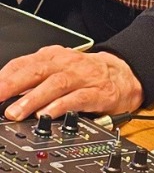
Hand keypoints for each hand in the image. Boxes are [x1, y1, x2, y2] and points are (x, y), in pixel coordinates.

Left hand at [0, 46, 142, 121]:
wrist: (123, 74)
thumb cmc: (84, 74)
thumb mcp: (55, 70)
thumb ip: (30, 82)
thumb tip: (3, 98)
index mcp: (51, 57)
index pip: (21, 64)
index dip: (2, 78)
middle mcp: (66, 64)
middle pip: (36, 71)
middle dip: (11, 86)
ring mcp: (82, 78)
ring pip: (55, 85)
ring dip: (33, 99)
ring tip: (15, 113)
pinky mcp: (98, 93)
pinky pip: (77, 98)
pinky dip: (61, 106)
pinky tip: (47, 115)